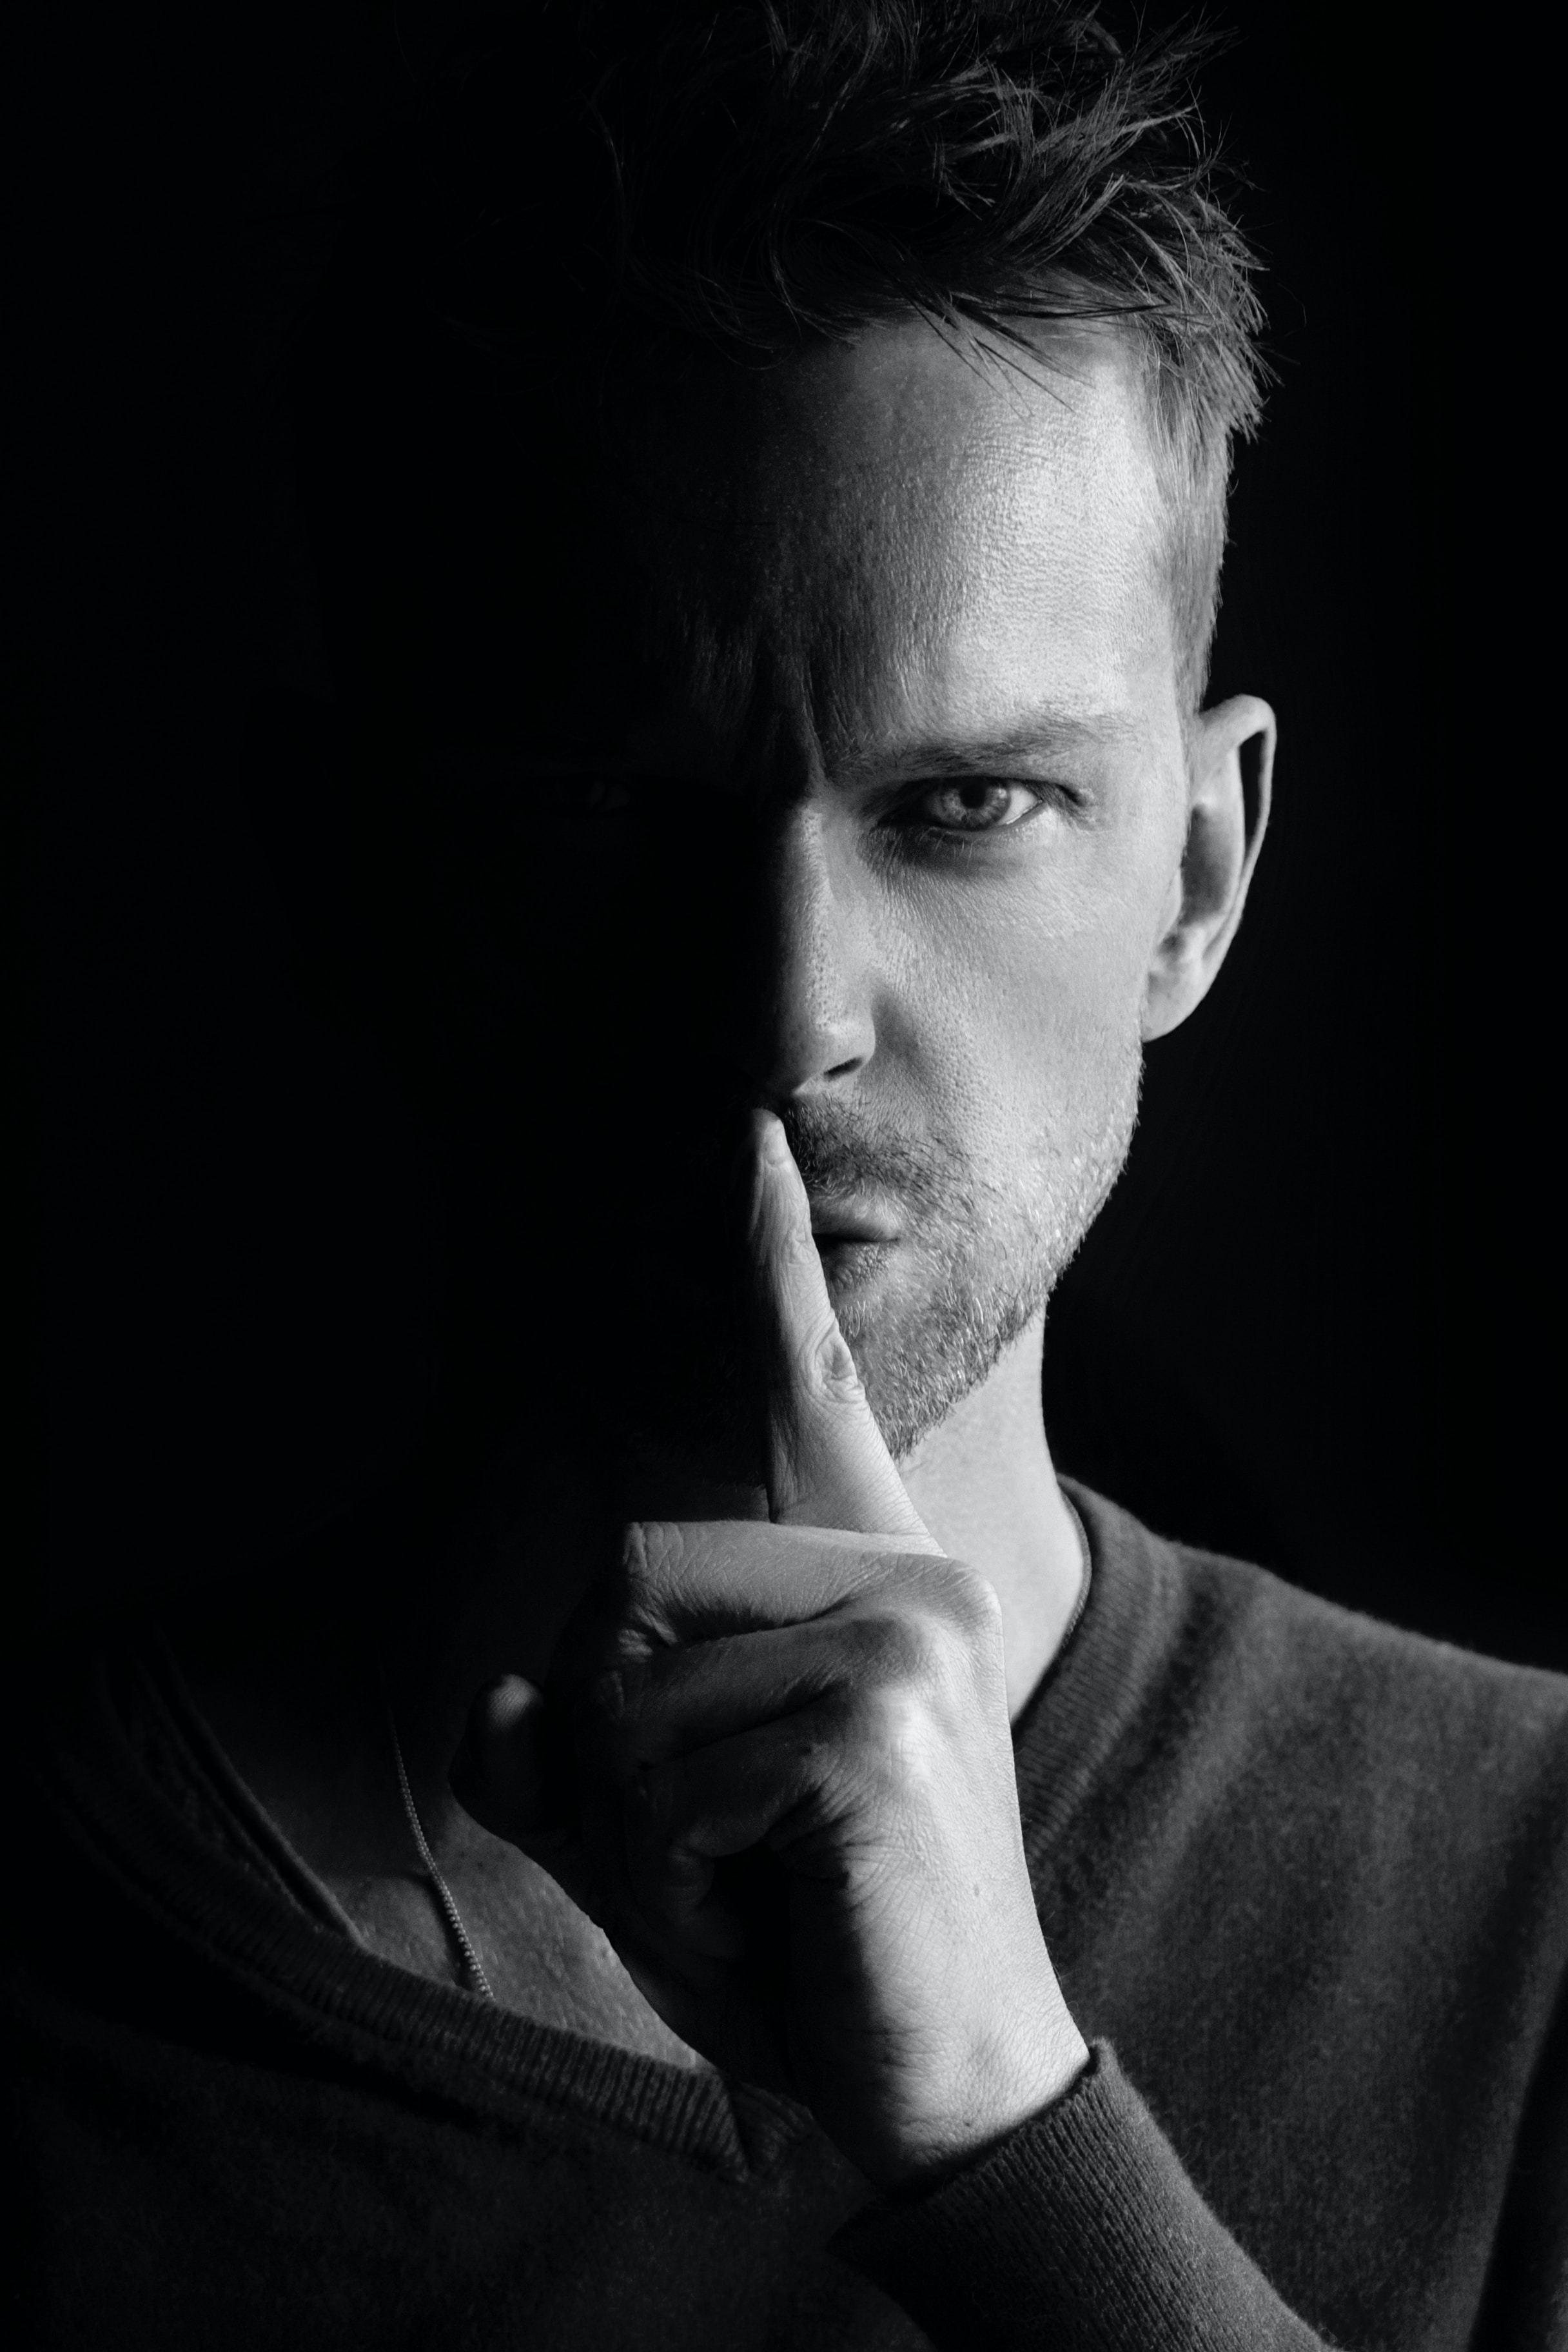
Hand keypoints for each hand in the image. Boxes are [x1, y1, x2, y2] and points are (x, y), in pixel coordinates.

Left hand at [459, 1110, 1087, 2186]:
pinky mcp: (874, 1712)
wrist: (950, 2073)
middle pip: (618, 1572)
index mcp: (866, 1572)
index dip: (765, 1261)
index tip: (741, 1133)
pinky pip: (660, 1777)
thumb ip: (573, 1762)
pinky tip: (776, 1915)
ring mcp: (897, 1631)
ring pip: (623, 1686)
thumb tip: (496, 1716)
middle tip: (721, 1854)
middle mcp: (897, 1570)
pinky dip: (672, 1879)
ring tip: (756, 1887)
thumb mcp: (661, 1836)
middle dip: (611, 1743)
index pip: (805, 1387)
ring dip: (639, 1831)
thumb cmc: (810, 1936)